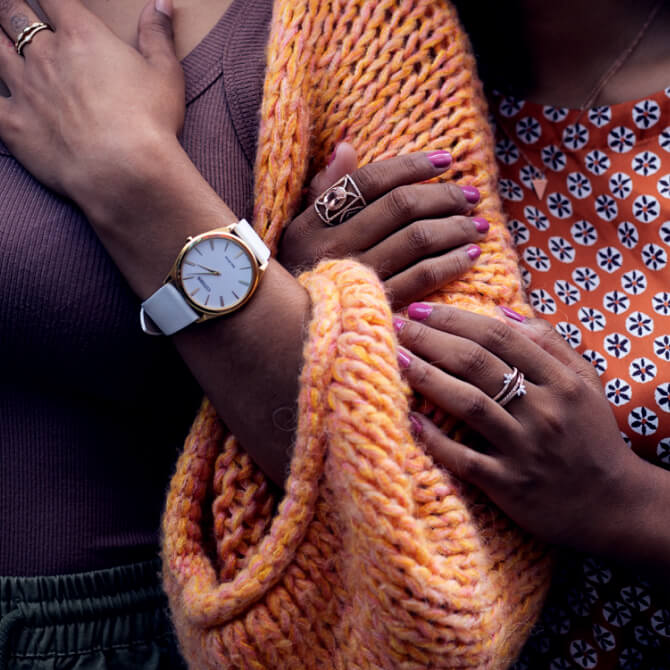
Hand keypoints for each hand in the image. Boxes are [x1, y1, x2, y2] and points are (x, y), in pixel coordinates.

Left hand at [0, 0, 183, 208]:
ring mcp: (24, 88)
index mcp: (82, 36)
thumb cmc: (150, 123)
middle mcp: (46, 55)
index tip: (48, 3)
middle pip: (13, 14)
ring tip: (0, 38)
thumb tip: (160, 3)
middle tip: (10, 8)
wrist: (126, 170)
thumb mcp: (166, 74)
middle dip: (10, 7)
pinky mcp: (13, 123)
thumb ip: (158, 35)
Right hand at [278, 145, 488, 308]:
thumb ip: (325, 191)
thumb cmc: (306, 276)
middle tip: (470, 196)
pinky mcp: (378, 307)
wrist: (300, 335)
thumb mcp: (302, 233)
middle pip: (400, 206)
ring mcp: (356, 279)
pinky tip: (470, 255)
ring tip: (477, 224)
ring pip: (417, 239)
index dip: (412, 166)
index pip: (369, 181)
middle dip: (443, 196)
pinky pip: (422, 278)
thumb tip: (346, 148)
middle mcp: (332, 248)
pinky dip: (451, 263)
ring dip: (455, 227)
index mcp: (312, 224)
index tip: (446, 160)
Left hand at [393, 303, 644, 555]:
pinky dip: (436, 439)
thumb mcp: (586, 383)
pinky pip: (464, 459)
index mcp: (561, 381)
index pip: (499, 337)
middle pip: (476, 363)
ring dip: (427, 377)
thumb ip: (550, 342)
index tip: (421, 310)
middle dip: (431, 340)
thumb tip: (504, 310)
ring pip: (468, 404)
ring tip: (396, 358)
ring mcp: (525, 449)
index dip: (455, 319)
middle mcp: (543, 411)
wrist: (612, 505)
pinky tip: (410, 420)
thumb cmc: (591, 436)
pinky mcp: (509, 485)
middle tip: (397, 326)